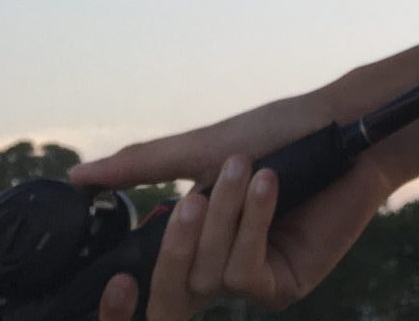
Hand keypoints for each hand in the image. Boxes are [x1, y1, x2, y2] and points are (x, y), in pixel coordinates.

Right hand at [69, 96, 391, 320]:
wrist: (343, 127)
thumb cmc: (279, 133)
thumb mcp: (204, 148)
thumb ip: (143, 164)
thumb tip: (76, 175)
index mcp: (196, 240)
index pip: (149, 277)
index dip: (129, 282)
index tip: (117, 273)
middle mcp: (220, 266)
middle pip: (170, 290)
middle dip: (177, 246)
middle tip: (192, 200)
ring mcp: (251, 278)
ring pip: (208, 276)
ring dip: (227, 217)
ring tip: (249, 169)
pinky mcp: (283, 284)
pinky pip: (244, 275)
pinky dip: (252, 227)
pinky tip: (270, 187)